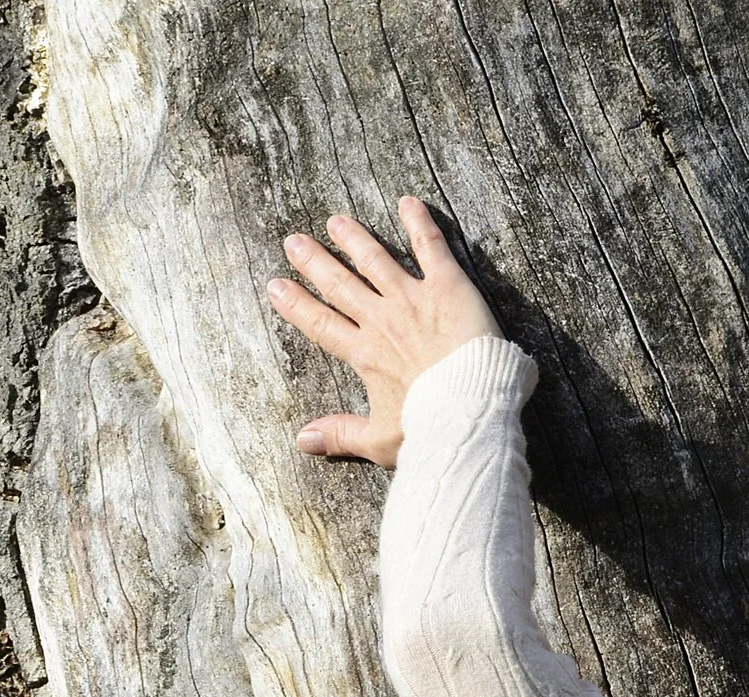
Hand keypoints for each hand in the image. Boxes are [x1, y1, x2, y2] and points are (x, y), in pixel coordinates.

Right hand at [265, 197, 501, 469]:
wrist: (472, 409)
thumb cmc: (431, 430)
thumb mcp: (381, 440)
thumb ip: (341, 435)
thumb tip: (301, 442)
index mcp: (364, 355)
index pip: (321, 325)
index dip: (296, 305)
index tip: (276, 287)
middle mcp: (382, 321)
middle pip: (340, 285)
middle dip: (315, 262)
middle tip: (294, 241)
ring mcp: (413, 299)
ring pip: (375, 260)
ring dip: (354, 239)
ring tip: (337, 221)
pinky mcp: (448, 286)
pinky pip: (431, 247)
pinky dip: (419, 222)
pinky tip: (408, 201)